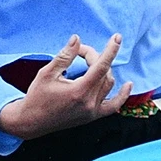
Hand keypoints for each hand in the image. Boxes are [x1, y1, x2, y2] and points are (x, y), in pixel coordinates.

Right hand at [0, 35, 133, 141]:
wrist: (32, 122)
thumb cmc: (37, 96)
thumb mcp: (47, 73)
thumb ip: (64, 56)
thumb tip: (77, 39)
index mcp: (79, 91)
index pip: (101, 66)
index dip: (110, 50)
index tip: (117, 37)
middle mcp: (89, 103)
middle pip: (104, 73)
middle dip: (94, 57)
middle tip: (79, 51)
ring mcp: (93, 112)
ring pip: (109, 85)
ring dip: (104, 70)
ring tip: (90, 62)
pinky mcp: (92, 117)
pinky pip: (113, 106)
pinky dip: (122, 95)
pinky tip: (128, 84)